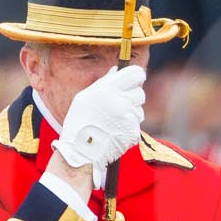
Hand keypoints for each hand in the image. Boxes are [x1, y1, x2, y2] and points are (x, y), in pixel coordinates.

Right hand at [56, 64, 145, 187]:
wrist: (81, 151)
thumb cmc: (79, 122)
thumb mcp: (85, 97)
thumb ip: (104, 82)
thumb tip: (116, 69)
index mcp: (108, 89)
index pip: (136, 73)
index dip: (136, 76)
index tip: (134, 81)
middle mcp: (120, 101)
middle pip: (140, 92)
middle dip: (133, 97)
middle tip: (121, 105)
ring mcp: (128, 118)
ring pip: (139, 110)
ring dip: (130, 114)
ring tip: (113, 122)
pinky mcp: (133, 132)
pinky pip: (136, 126)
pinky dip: (128, 129)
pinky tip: (115, 133)